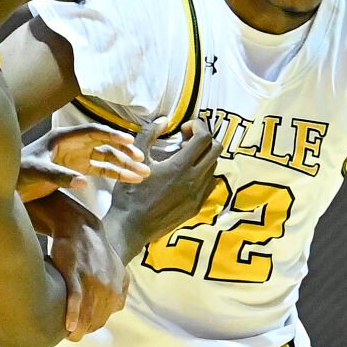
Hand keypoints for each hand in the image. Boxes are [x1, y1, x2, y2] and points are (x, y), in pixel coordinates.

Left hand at [18, 124, 149, 201]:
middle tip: (140, 160)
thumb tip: (84, 182)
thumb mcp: (38, 172)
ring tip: (143, 173)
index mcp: (63, 138)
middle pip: (104, 144)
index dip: (111, 135)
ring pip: (106, 158)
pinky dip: (116, 175)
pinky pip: (101, 170)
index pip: (92, 132)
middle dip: (123, 152)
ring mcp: (77, 157)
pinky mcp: (78, 170)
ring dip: (124, 165)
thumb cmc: (20, 172)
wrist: (8, 184)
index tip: (129, 140)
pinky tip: (130, 179)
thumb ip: (60, 176)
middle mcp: (74, 145)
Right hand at [50, 216, 128, 338]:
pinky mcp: (75, 275)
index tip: (75, 327)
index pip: (100, 321)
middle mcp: (108, 290)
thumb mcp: (116, 269)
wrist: (81, 228)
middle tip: (65, 330)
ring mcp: (92, 283)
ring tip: (61, 330)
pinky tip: (68, 325)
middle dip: (79, 330)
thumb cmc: (95, 251)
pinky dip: (73, 314)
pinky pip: (76, 300)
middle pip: (92, 323)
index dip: (86, 327)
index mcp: (116, 292)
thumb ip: (120, 288)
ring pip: (85, 316)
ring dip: (75, 329)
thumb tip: (117, 305)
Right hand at [112, 120, 220, 245]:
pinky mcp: (196, 207)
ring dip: (204, 156)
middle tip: (187, 140)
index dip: (198, 126)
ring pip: (214, 167)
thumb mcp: (136, 159)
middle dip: (204, 139)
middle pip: (216, 149)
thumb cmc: (130, 193)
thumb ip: (149, 134)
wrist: (132, 227)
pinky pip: (210, 184)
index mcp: (180, 166)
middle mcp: (195, 180)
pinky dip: (203, 173)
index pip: (204, 137)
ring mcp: (198, 195)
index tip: (183, 129)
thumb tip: (164, 120)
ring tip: (185, 158)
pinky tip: (187, 175)